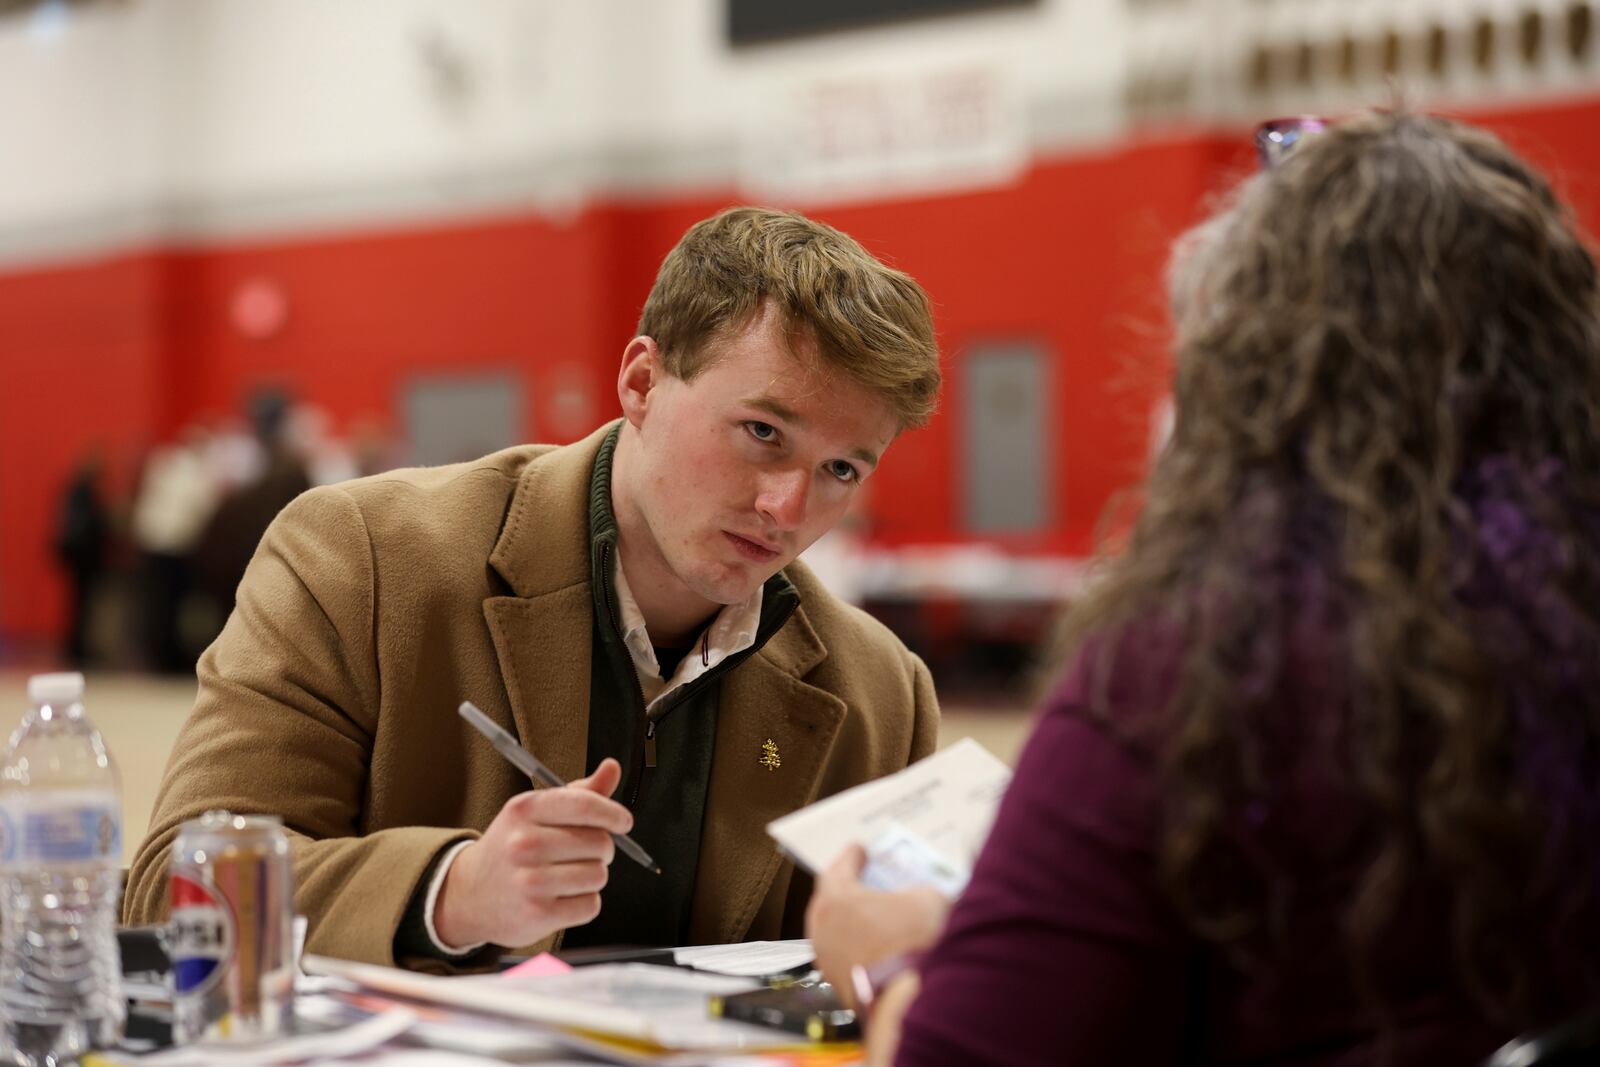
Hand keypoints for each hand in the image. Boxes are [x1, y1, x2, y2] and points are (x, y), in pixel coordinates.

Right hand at [434, 758, 631, 948]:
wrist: (469, 893)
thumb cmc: (512, 847)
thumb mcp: (536, 813)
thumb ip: (580, 793)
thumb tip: (612, 767)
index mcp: (525, 809)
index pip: (585, 805)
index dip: (613, 813)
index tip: (623, 822)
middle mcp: (524, 843)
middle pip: (599, 842)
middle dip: (602, 848)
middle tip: (584, 853)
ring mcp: (530, 881)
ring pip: (599, 875)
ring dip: (593, 876)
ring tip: (569, 876)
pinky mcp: (537, 914)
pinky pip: (590, 905)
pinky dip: (585, 902)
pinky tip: (563, 897)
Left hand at [804, 844, 950, 1003]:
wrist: (909, 1001)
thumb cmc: (913, 944)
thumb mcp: (927, 899)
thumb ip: (917, 891)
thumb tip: (918, 897)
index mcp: (835, 898)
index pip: (839, 868)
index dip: (852, 857)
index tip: (858, 848)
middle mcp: (822, 929)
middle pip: (831, 902)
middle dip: (850, 891)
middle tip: (865, 882)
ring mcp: (827, 962)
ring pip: (837, 933)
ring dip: (854, 924)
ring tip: (878, 918)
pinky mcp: (840, 988)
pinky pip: (847, 958)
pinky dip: (860, 949)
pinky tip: (882, 948)